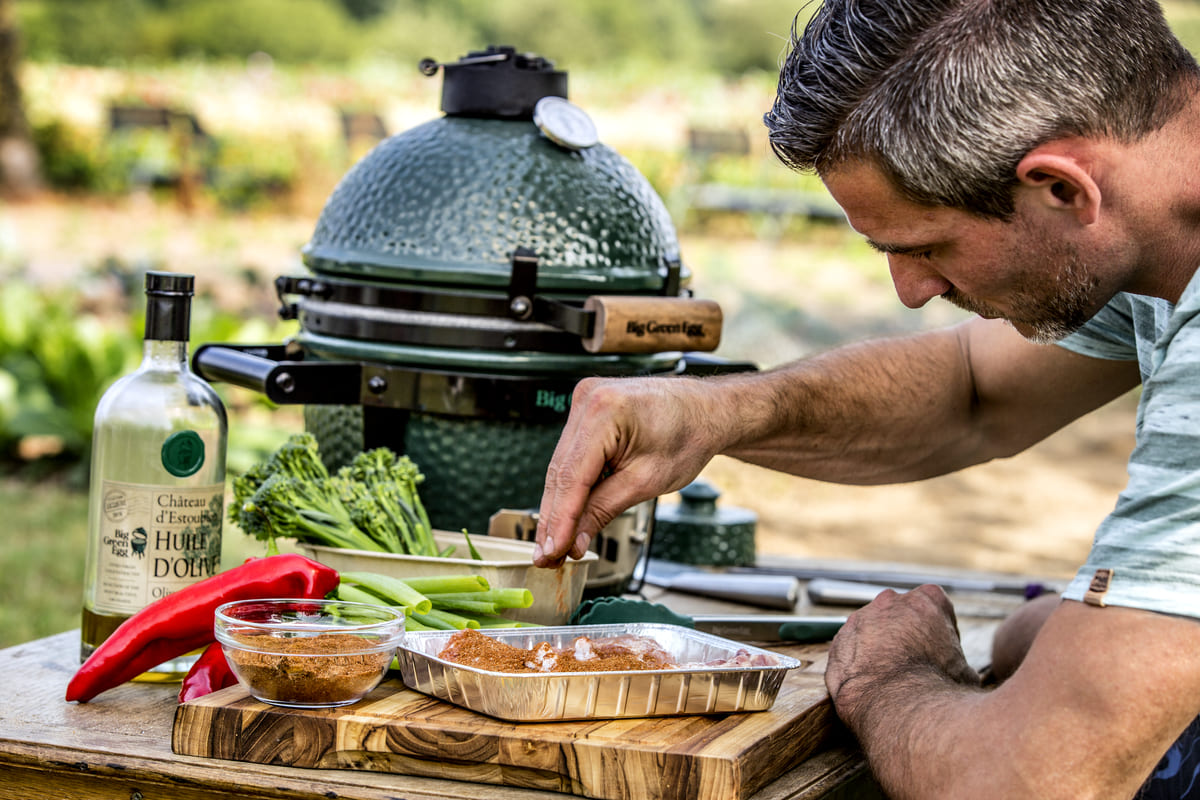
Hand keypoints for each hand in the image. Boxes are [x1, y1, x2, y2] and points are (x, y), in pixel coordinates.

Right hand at [533, 375, 723, 566]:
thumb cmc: (688, 436)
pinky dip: (570, 486)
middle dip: (554, 518)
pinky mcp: (586, 410)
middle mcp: (588, 399)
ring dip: (558, 506)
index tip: (553, 552)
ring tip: (555, 544)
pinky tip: (566, 515)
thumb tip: (574, 540)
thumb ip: (603, 510)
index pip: (572, 477)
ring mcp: (584, 401)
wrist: (705, 411)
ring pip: (561, 465)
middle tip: (547, 556)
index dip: (560, 520)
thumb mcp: (646, 481)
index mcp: (605, 411)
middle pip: (560, 472)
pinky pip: (571, 455)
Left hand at [825, 584, 978, 731]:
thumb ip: (956, 660)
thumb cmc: (938, 689)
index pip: (934, 608)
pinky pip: (849, 651)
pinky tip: (870, 686)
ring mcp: (860, 619)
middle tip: (914, 667)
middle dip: (904, 636)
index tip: (939, 655)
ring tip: (890, 681)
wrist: (899, 707)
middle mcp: (890, 601)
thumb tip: (958, 675)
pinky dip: (857, 666)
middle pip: (899, 616)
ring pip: (871, 632)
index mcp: (928, 600)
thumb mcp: (965, 672)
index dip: (937, 633)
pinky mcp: (838, 641)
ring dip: (878, 650)